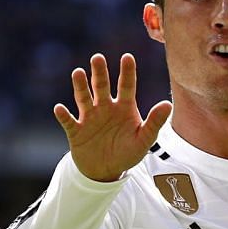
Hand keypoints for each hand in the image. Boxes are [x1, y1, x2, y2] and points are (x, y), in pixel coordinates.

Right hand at [53, 53, 172, 181]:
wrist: (106, 171)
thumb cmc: (127, 153)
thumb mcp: (144, 140)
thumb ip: (154, 122)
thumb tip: (167, 104)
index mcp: (124, 108)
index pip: (127, 86)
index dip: (127, 72)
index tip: (127, 57)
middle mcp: (106, 108)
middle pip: (101, 86)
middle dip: (99, 72)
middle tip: (97, 58)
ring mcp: (90, 118)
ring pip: (84, 98)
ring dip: (80, 86)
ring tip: (78, 73)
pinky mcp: (76, 131)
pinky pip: (69, 121)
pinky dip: (64, 115)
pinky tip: (59, 108)